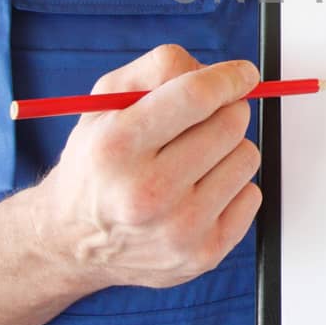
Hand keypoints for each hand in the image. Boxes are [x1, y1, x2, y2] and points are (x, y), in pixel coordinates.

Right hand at [31, 45, 262, 292]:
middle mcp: (146, 193)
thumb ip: (157, 70)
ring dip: (229, 149)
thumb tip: (219, 73)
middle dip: (225, 110)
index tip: (243, 74)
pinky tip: (198, 192)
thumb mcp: (104, 102)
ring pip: (246, 157)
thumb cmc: (96, 163)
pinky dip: (233, 187)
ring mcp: (178, 229)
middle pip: (229, 125)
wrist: (73, 242)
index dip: (229, 78)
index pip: (195, 97)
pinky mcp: (202, 255)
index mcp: (116, 147)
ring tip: (193, 160)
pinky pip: (252, 196)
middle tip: (204, 120)